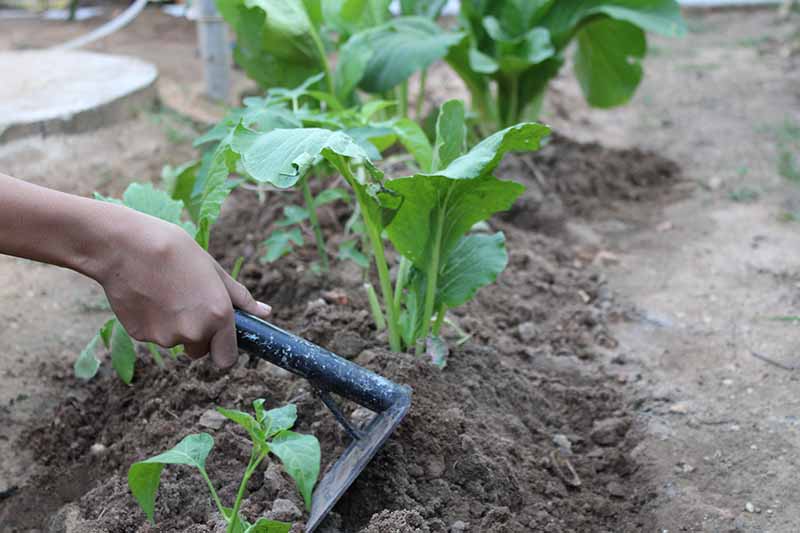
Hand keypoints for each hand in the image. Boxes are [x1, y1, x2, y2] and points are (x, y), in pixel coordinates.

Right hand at [93, 208, 270, 367]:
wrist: (126, 247)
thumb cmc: (175, 252)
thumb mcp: (214, 271)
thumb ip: (240, 297)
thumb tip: (265, 312)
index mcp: (218, 317)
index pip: (227, 359)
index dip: (223, 349)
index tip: (219, 338)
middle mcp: (194, 332)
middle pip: (200, 351)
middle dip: (197, 335)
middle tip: (187, 302)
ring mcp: (165, 336)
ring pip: (175, 341)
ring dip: (173, 325)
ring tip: (163, 292)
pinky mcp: (140, 335)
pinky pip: (152, 335)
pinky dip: (151, 322)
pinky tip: (146, 295)